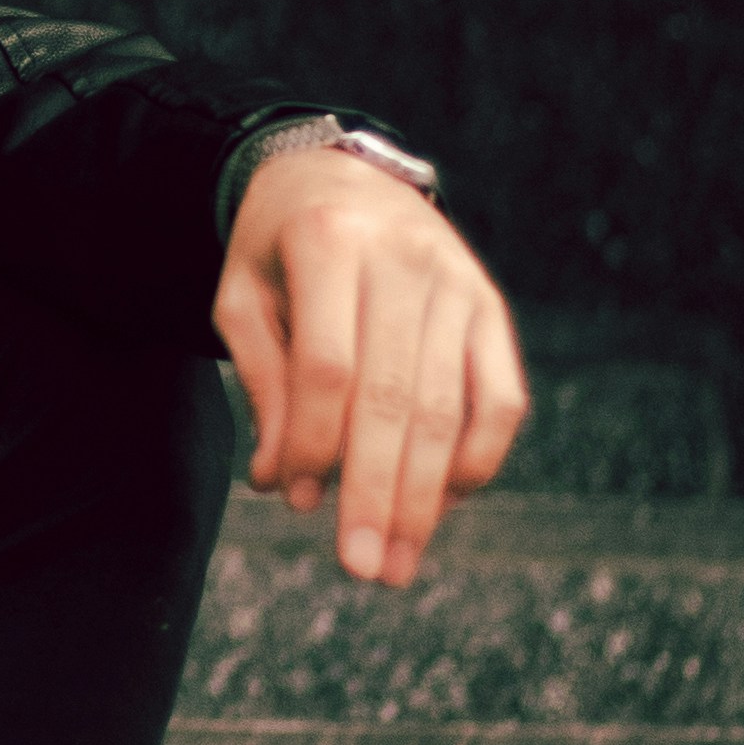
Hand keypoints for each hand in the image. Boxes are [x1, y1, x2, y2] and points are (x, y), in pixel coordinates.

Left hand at [213, 146, 528, 587]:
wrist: (340, 174)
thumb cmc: (278, 250)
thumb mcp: (243, 298)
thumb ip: (263, 384)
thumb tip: (285, 484)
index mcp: (330, 243)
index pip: (329, 368)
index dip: (314, 443)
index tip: (295, 500)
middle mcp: (405, 258)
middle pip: (395, 398)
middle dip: (377, 494)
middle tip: (364, 570)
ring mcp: (458, 282)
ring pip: (449, 408)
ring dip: (425, 497)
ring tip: (399, 561)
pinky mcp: (491, 307)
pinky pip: (501, 396)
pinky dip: (479, 456)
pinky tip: (447, 502)